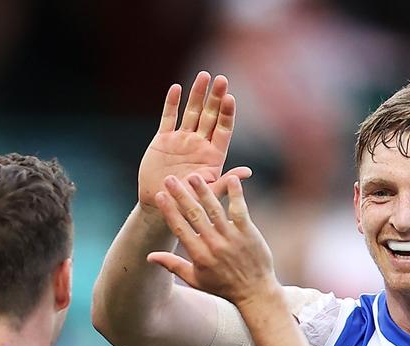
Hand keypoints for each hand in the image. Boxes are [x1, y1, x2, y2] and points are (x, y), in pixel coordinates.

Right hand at [139, 72, 250, 212]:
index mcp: (213, 155)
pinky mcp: (163, 140)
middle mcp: (200, 143)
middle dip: (215, 97)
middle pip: (210, 115)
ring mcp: (182, 139)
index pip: (224, 129)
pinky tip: (176, 88)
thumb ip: (226, 181)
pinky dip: (171, 103)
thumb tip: (248, 172)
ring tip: (203, 75)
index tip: (230, 98)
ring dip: (197, 94)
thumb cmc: (189, 204)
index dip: (227, 113)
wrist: (162, 205)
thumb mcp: (209, 193)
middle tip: (221, 78)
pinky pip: (169, 117)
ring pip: (191, 112)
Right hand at [148, 173, 277, 307]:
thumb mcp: (195, 279)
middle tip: (170, 179)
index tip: (160, 196)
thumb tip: (149, 256)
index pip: (180, 229)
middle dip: (181, 196)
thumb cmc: (222, 286)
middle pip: (194, 215)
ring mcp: (232, 238)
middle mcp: (214, 245)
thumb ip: (173, 265)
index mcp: (199, 256)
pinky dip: (236, 194)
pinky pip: (240, 210)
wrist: (255, 292)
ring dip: (203, 191)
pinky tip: (231, 179)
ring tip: (194, 176)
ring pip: (215, 210)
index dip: (169, 211)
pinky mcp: (248, 232)